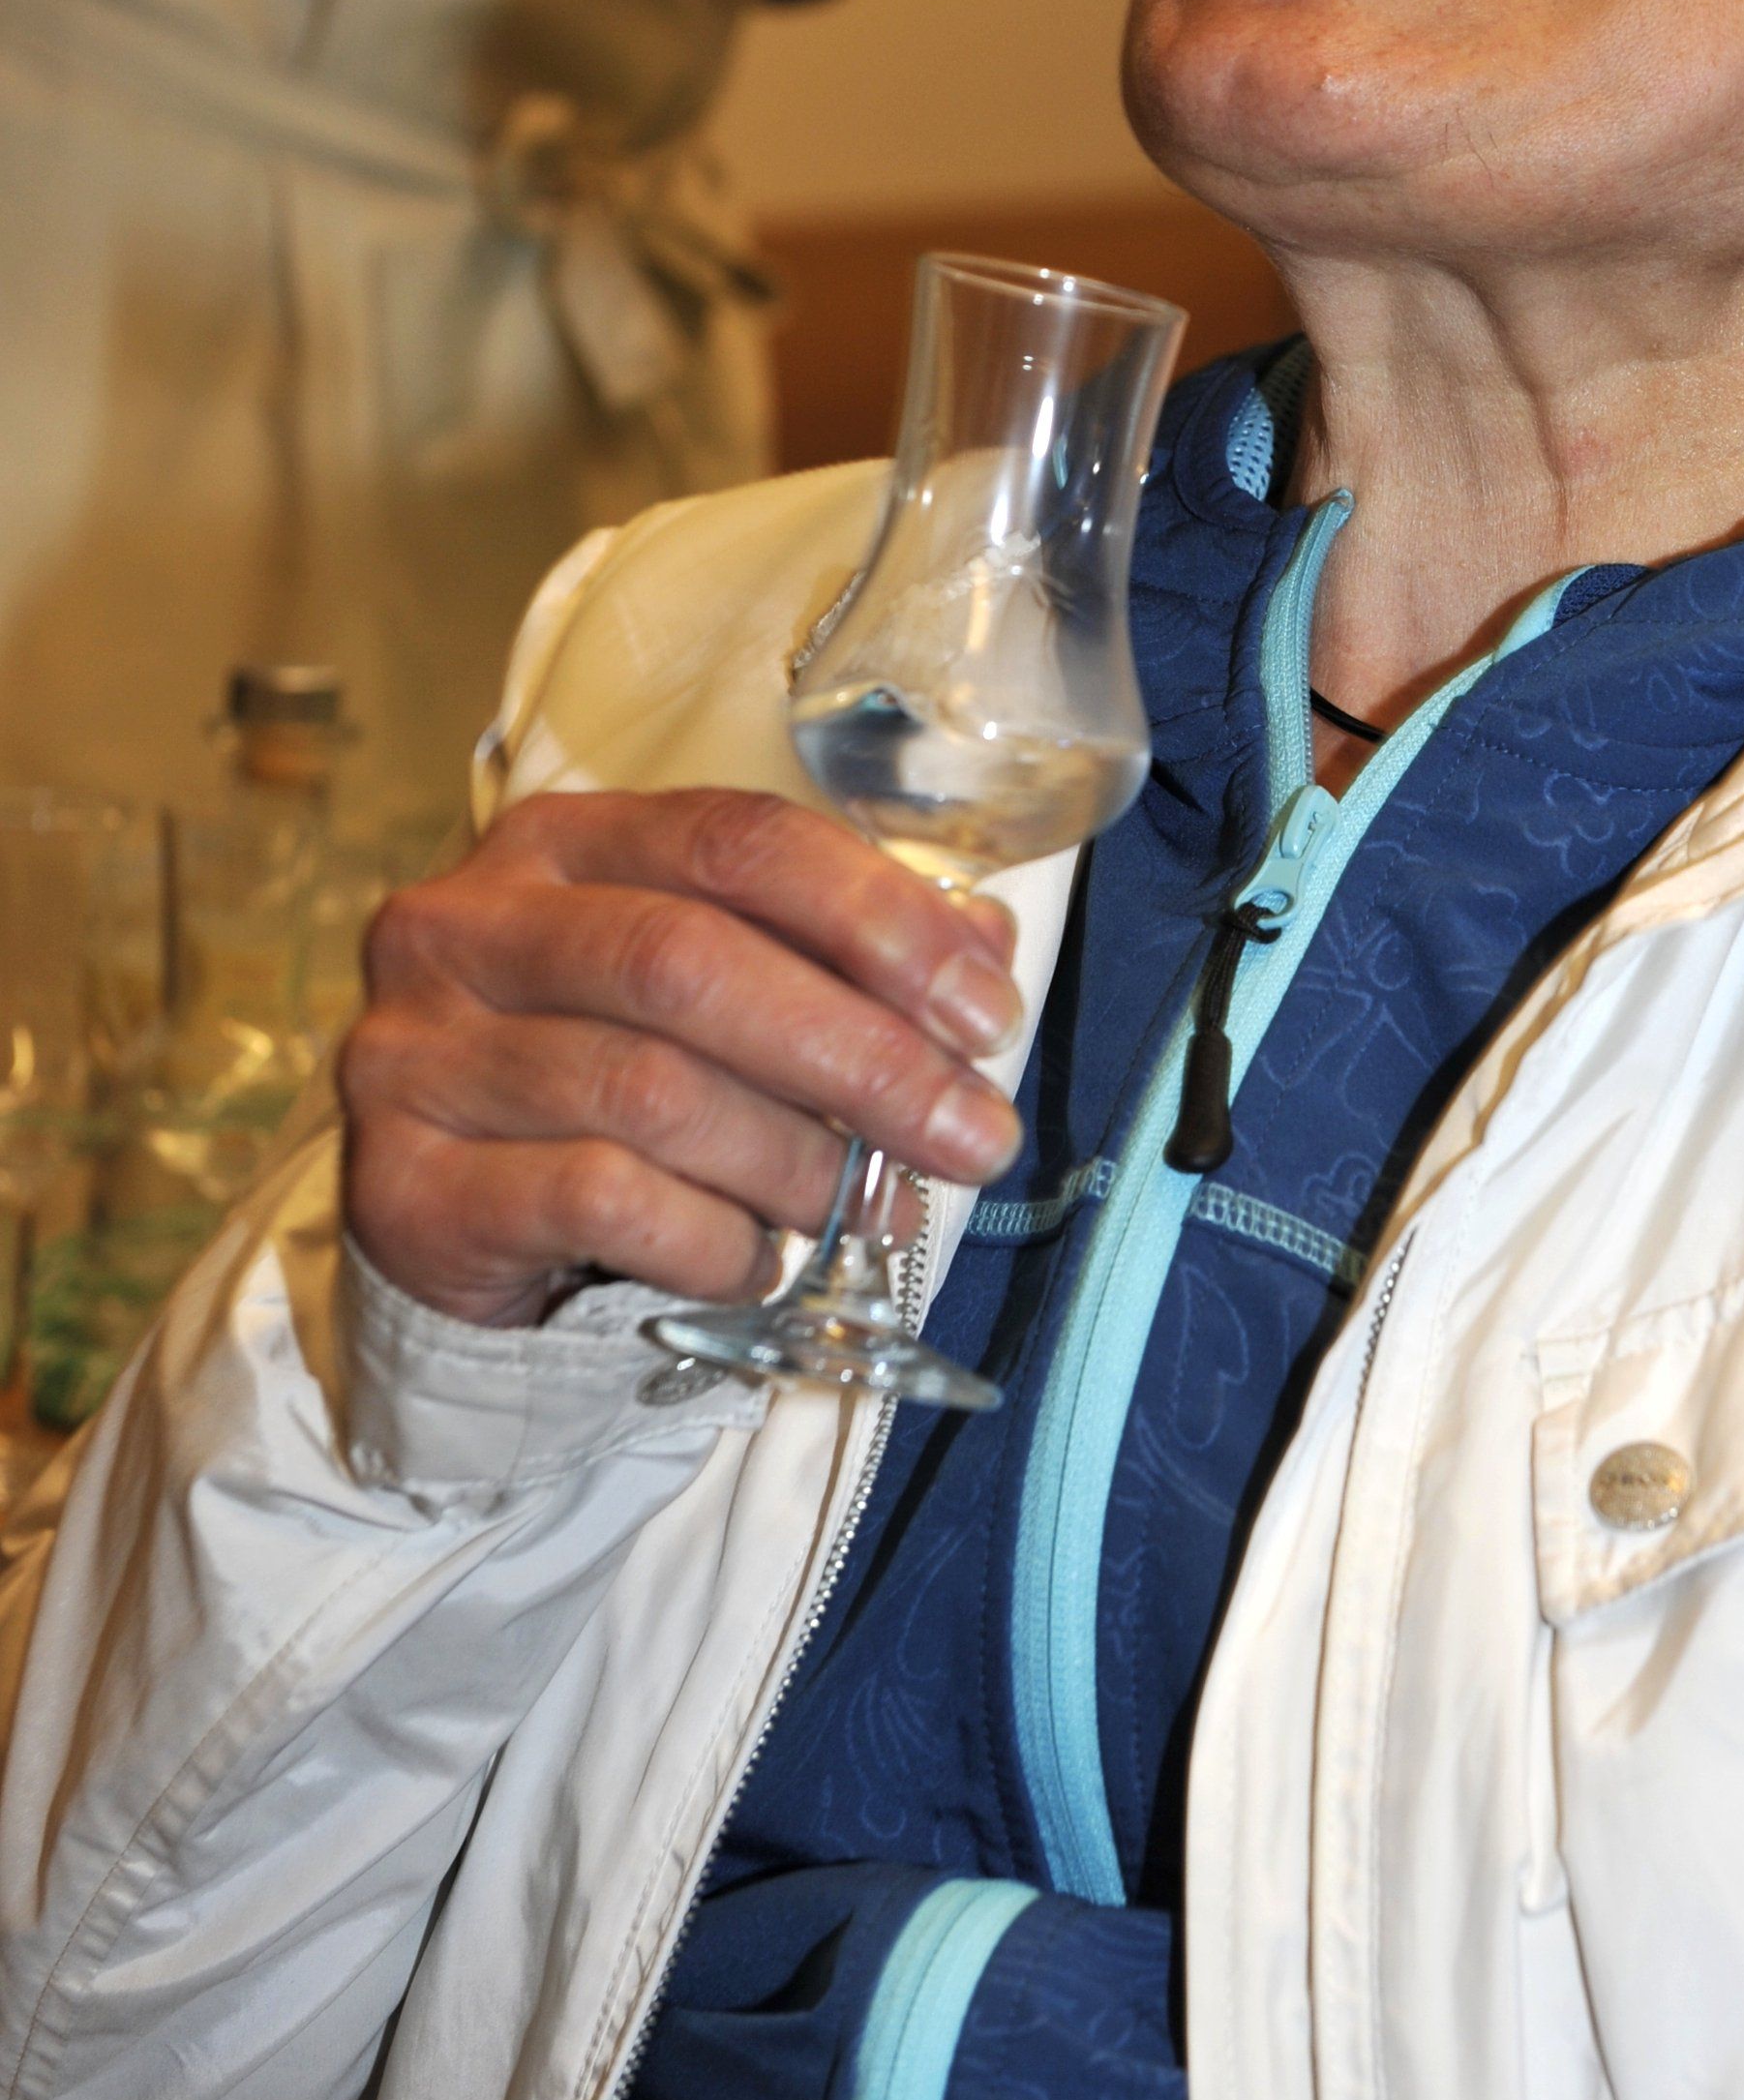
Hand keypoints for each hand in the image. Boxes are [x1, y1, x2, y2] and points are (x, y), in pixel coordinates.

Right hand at [339, 793, 1023, 1332]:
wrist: (460, 1228)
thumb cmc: (618, 1083)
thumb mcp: (728, 995)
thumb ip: (840, 957)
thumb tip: (986, 948)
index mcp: (560, 841)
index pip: (736, 840)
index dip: (875, 917)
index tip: (985, 1010)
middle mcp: (466, 924)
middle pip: (687, 961)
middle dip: (859, 1054)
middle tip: (971, 1135)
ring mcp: (417, 1053)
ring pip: (648, 1089)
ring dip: (794, 1160)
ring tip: (874, 1208)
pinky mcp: (400, 1184)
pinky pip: (595, 1201)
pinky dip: (711, 1237)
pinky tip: (759, 1259)